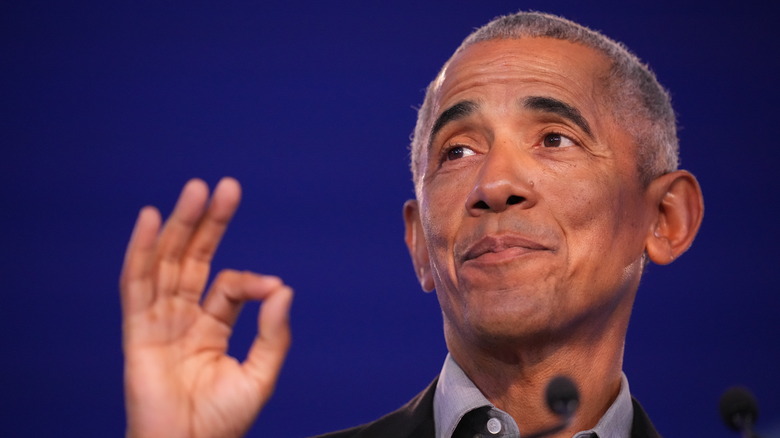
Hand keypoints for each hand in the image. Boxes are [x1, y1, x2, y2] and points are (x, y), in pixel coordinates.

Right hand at [120, 177, 292, 437]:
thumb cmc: (222, 422)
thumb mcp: (260, 375)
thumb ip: (273, 333)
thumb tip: (284, 288)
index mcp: (211, 326)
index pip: (228, 285)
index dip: (250, 280)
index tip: (271, 287)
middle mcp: (182, 318)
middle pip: (193, 260)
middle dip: (208, 224)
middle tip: (225, 187)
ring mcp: (158, 321)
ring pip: (167, 264)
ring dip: (179, 226)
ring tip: (196, 190)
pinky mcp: (137, 331)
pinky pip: (136, 285)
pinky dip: (141, 251)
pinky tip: (150, 219)